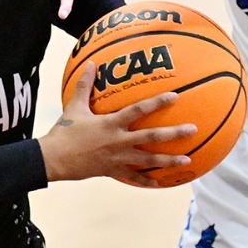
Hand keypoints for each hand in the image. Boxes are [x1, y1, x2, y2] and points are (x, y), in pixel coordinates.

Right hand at [38, 65, 196, 187]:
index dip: (157, 102)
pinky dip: (147, 181)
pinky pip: (133, 178)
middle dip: (174, 133)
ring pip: (148, 160)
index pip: (139, 110)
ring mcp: (118, 159)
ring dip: (169, 160)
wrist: (53, 160)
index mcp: (111, 124)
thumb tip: (91, 64)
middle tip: (193, 130)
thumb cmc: (63, 132)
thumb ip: (84, 86)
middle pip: (151, 137)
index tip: (175, 96)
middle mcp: (119, 141)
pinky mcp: (113, 171)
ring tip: (187, 159)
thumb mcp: (74, 107)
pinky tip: (161, 183)